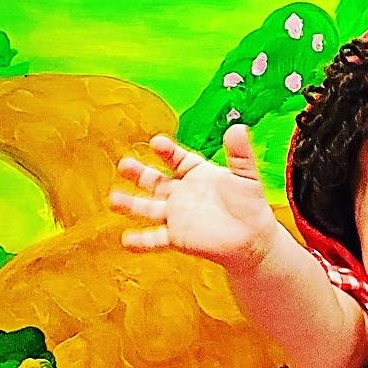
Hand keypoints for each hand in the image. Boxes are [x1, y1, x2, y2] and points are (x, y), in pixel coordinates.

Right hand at [110, 125, 284, 273]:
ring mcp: (177, 216)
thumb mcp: (247, 176)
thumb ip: (241, 154)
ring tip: (114, 200)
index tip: (157, 143)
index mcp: (196, 174)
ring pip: (148, 208)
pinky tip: (126, 241)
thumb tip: (239, 127)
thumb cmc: (251, 207)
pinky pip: (155, 239)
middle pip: (154, 181)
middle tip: (124, 165)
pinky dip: (141, 241)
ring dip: (131, 204)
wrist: (253, 241)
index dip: (167, 151)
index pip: (177, 159)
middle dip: (138, 173)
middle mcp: (182, 193)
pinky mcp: (177, 238)